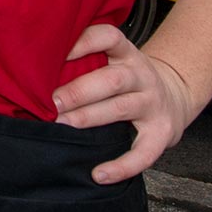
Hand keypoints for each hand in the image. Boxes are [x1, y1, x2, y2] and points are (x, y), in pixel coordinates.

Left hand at [49, 24, 199, 183]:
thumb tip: (35, 70)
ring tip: (62, 125)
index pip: (109, 37)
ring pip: (121, 109)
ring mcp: (153, 104)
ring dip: (89, 117)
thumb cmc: (130, 81)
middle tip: (50, 102)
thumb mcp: (116, 61)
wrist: (175, 97)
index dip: (84, 41)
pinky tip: (98, 174)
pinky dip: (121, 166)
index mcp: (127, 54)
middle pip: (112, 79)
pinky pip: (143, 153)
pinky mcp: (162, 133)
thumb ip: (87, 62)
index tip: (56, 51)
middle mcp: (142, 76)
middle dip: (78, 91)